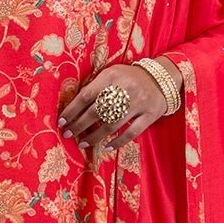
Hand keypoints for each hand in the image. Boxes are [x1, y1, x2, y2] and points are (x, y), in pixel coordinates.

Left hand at [56, 62, 176, 157]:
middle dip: (79, 125)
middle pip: (96, 112)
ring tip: (82, 143)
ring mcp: (138, 103)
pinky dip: (118, 142)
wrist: (162, 78)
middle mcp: (125, 89)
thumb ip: (95, 87)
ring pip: (112, 125)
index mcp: (112, 76)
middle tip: (68, 134)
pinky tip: (106, 148)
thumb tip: (73, 108)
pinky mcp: (150, 115)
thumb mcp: (112, 74)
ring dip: (94, 137)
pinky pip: (131, 132)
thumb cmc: (129, 78)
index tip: (61, 121)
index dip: (72, 110)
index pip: (86, 95)